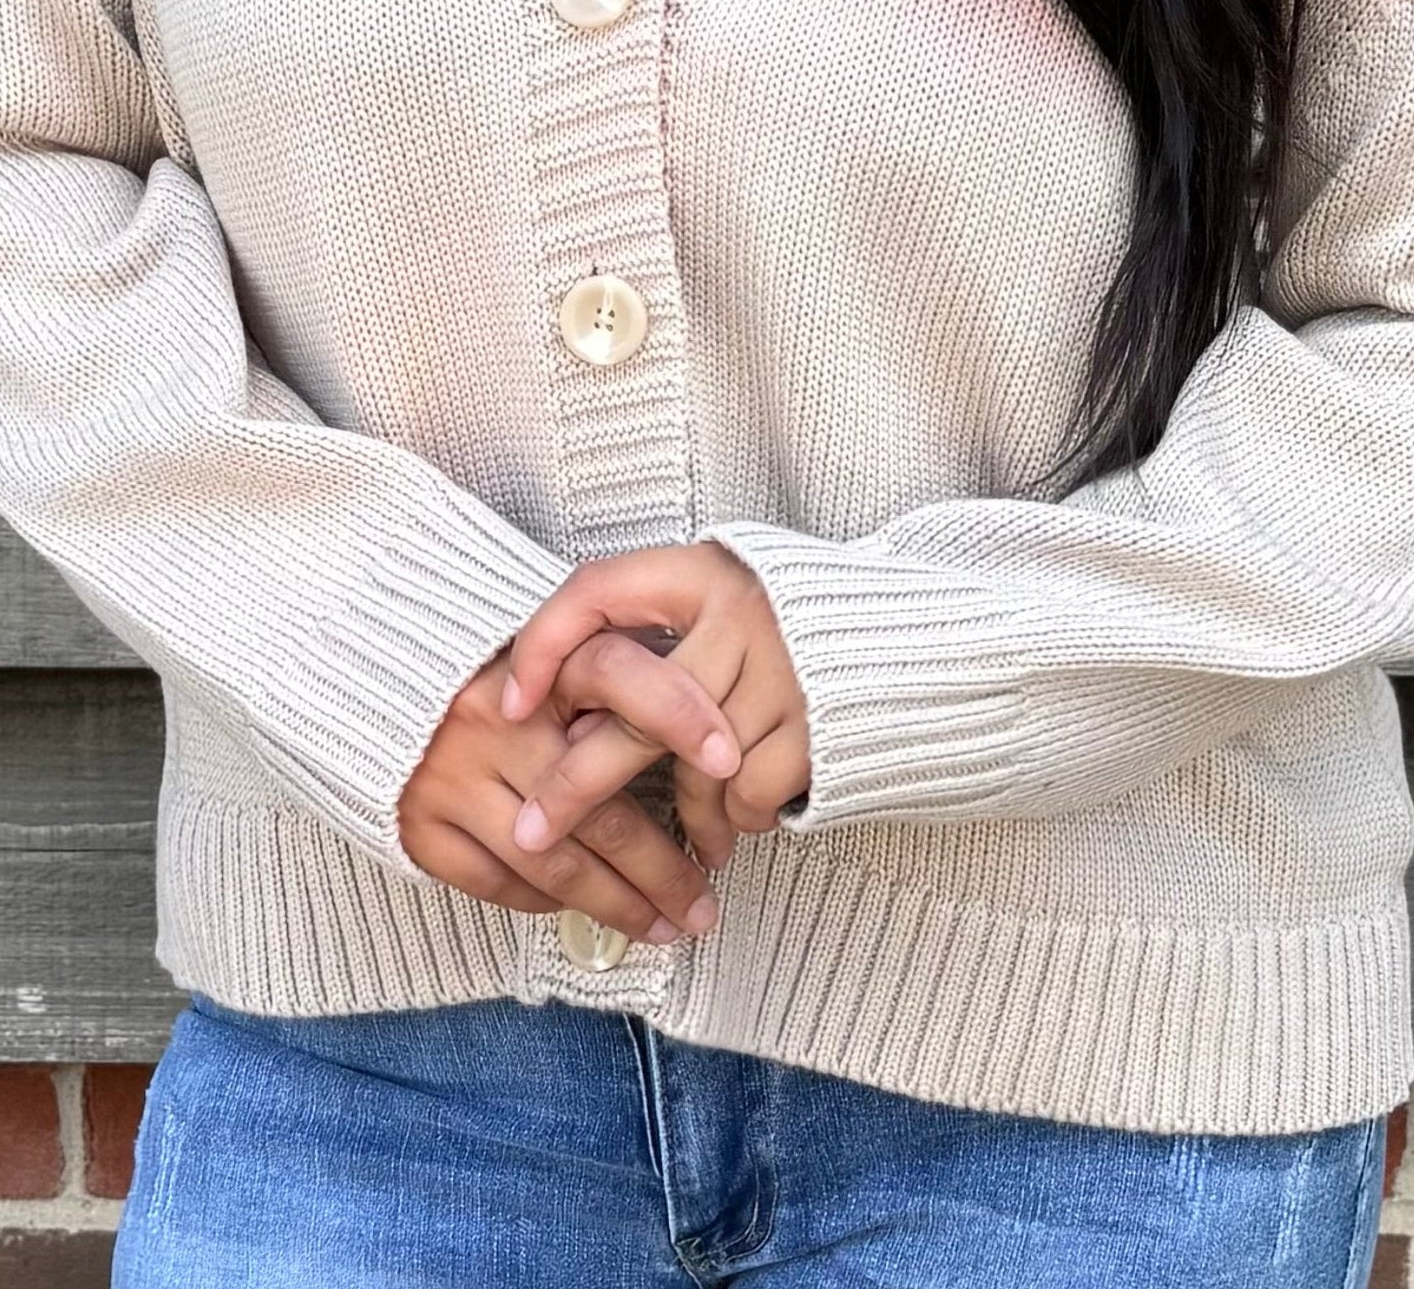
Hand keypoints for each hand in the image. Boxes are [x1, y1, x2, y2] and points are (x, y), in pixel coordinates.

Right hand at [397, 627, 743, 946]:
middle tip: (705, 904)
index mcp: (538, 665)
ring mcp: (452, 777)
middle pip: (600, 807)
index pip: (620, 673)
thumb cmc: (497, 674)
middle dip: (664, 869)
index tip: (731, 759)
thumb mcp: (556, 656)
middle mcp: (493, 720)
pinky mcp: (421, 825)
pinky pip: (502, 885)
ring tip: (665, 927)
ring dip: (619, 905)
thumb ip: (612, 688)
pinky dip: (548, 903)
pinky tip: (584, 909)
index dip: (681, 712)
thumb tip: (702, 745)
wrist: (379, 683)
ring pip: (555, 863)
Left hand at [499, 544, 811, 877]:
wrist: (908, 644)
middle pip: (638, 709)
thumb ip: (657, 638)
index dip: (543, 643)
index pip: (597, 588)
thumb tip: (558, 711)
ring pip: (694, 767)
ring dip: (685, 816)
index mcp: (702, 571)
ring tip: (689, 841)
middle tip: (533, 833)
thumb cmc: (790, 629)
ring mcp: (784, 668)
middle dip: (577, 783)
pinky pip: (747, 792)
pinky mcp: (819, 723)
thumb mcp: (722, 603)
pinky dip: (737, 818)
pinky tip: (740, 822)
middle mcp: (740, 612)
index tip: (506, 703)